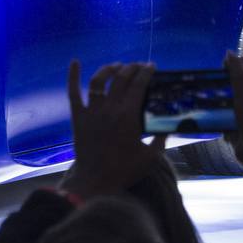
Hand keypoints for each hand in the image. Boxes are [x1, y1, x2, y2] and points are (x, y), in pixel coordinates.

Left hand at [60, 61, 166, 199]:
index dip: (146, 72)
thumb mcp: (152, 156)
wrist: (95, 181)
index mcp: (129, 116)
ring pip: (99, 81)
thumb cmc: (125, 170)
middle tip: (138, 66)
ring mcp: (92, 112)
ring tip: (117, 66)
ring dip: (109, 69)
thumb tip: (170, 125)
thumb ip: (162, 137)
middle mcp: (110, 109)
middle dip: (132, 68)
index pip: (139, 85)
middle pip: (121, 79)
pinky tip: (75, 62)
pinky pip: (73, 93)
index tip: (152, 66)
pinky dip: (73, 76)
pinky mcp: (78, 117)